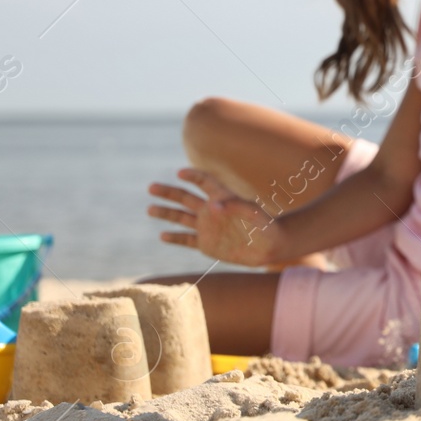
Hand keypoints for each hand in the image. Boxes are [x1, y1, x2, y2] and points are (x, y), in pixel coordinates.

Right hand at [148, 168, 285, 266]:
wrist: (270, 246)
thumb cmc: (265, 225)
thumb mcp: (253, 213)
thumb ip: (234, 207)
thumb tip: (211, 206)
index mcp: (222, 198)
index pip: (204, 182)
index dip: (193, 176)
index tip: (180, 173)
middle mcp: (211, 211)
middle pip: (185, 198)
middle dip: (168, 192)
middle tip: (151, 187)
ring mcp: (207, 227)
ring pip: (181, 218)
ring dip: (165, 213)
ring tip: (150, 209)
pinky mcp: (207, 244)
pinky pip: (187, 240)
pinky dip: (175, 238)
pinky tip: (162, 236)